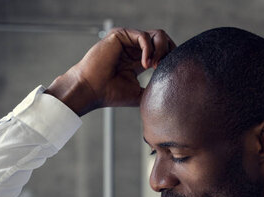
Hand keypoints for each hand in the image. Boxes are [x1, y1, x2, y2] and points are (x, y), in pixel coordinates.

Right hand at [45, 28, 175, 115]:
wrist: (92, 90)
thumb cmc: (111, 94)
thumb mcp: (139, 94)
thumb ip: (153, 89)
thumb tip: (170, 94)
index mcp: (138, 59)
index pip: (163, 51)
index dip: (172, 58)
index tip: (172, 72)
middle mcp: (134, 48)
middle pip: (163, 40)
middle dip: (170, 52)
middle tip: (164, 68)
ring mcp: (127, 40)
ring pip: (157, 35)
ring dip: (161, 50)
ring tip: (155, 66)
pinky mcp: (120, 35)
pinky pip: (143, 36)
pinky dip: (149, 50)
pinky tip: (145, 64)